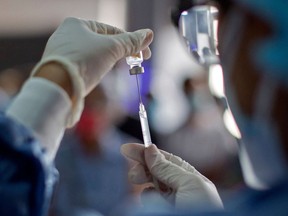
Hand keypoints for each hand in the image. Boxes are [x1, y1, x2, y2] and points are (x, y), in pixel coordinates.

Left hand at [32, 17, 152, 125]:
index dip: (131, 41)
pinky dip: (96, 67)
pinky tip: (99, 73)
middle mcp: (67, 35)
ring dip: (109, 60)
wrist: (58, 86)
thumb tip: (148, 34)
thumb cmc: (83, 61)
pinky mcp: (62, 67)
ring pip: (93, 53)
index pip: (112, 30)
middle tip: (136, 61)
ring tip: (118, 67)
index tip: (145, 54)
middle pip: (103, 42)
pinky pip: (84, 64)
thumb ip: (130, 41)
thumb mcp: (111, 48)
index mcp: (77, 24)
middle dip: (121, 51)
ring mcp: (63, 52)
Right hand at [121, 143, 222, 209]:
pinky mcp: (158, 211)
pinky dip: (146, 199)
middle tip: (133, 174)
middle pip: (154, 171)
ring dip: (144, 183)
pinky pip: (146, 201)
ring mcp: (168, 203)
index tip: (127, 148)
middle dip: (142, 168)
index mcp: (190, 178)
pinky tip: (149, 203)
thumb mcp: (190, 184)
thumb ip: (168, 168)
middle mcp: (178, 189)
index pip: (165, 159)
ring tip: (143, 187)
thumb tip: (151, 150)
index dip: (147, 152)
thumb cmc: (203, 211)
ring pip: (148, 186)